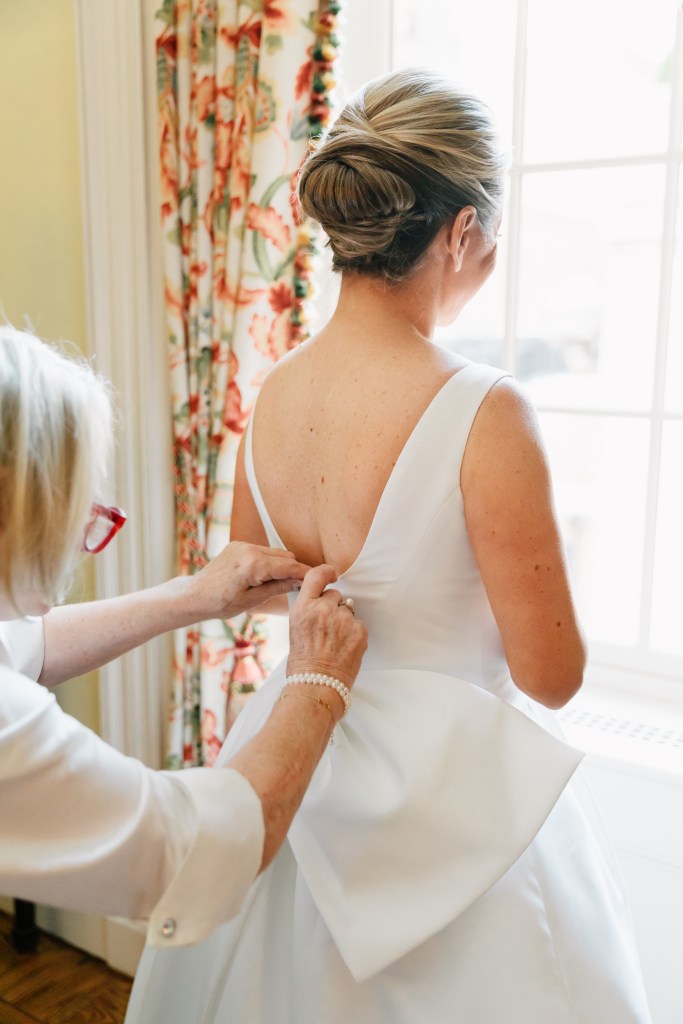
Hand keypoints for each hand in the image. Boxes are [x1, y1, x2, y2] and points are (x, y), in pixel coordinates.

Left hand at [184, 542, 309, 620]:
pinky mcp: (238, 545)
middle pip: (285, 557)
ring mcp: (243, 545)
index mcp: (253, 565)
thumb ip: (279, 587)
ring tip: (283, 583)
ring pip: (275, 553)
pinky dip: (269, 561)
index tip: (326, 577)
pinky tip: (266, 576)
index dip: (308, 573)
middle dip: (295, 570)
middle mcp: (249, 549)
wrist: (195, 595)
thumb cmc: (221, 603)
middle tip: (302, 586)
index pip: (290, 566)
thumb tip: (301, 582)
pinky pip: (263, 551)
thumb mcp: (253, 600)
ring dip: (282, 565)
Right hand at [287, 565, 367, 689]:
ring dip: (344, 622)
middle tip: (327, 629)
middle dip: (333, 607)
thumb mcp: (296, 628)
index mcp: (303, 608)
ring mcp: (343, 620)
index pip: (315, 576)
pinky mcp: (359, 631)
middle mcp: (323, 609)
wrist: (316, 685)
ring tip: (335, 642)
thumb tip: (323, 601)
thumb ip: (309, 610)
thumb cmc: (303, 662)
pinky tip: (344, 648)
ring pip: (348, 611)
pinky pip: (358, 625)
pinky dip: (354, 634)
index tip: (332, 575)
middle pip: (335, 595)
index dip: (326, 572)